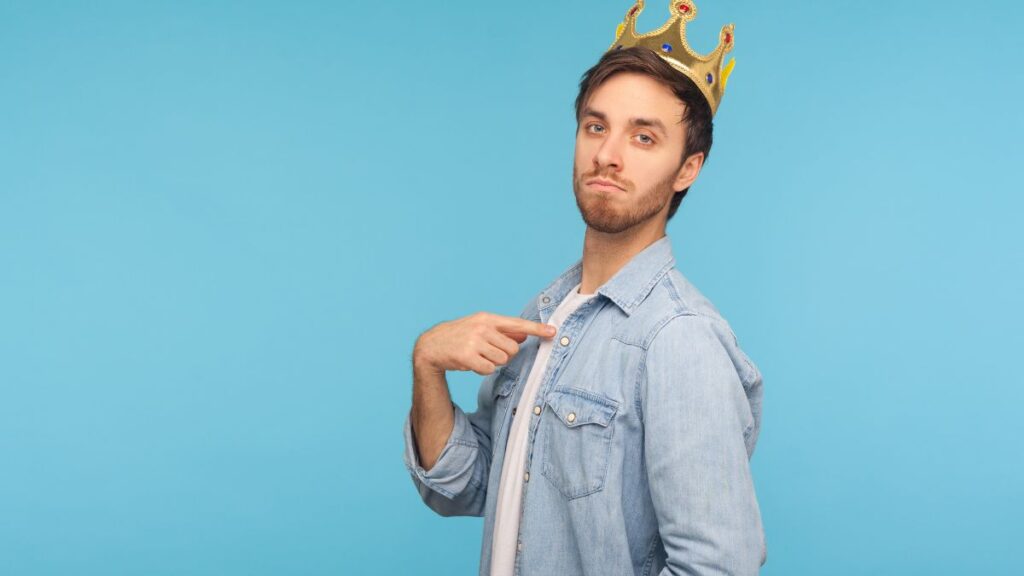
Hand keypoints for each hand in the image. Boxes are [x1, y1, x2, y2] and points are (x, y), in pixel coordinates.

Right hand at [414, 312, 556, 375]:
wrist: (431, 345)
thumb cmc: (460, 336)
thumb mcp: (481, 329)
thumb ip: (503, 332)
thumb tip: (524, 336)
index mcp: (487, 318)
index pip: (517, 324)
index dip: (536, 329)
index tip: (553, 332)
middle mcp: (482, 327)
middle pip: (512, 349)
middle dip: (504, 355)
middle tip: (488, 352)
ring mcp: (474, 341)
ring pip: (501, 360)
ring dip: (492, 363)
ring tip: (478, 356)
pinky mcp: (467, 356)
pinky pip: (488, 369)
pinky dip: (482, 370)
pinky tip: (471, 363)